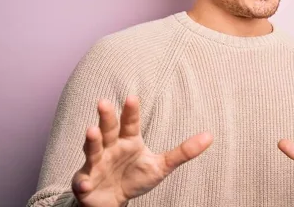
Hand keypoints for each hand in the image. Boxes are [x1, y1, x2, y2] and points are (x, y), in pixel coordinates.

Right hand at [71, 96, 212, 206]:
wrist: (113, 201)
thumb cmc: (135, 177)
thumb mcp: (161, 165)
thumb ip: (183, 152)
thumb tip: (210, 136)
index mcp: (128, 141)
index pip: (130, 123)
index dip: (131, 111)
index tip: (133, 97)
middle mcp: (110, 148)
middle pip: (108, 129)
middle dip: (105, 117)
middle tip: (103, 101)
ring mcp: (96, 164)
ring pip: (92, 150)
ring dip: (91, 141)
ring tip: (91, 131)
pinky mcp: (85, 182)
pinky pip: (83, 182)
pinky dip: (82, 183)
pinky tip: (84, 183)